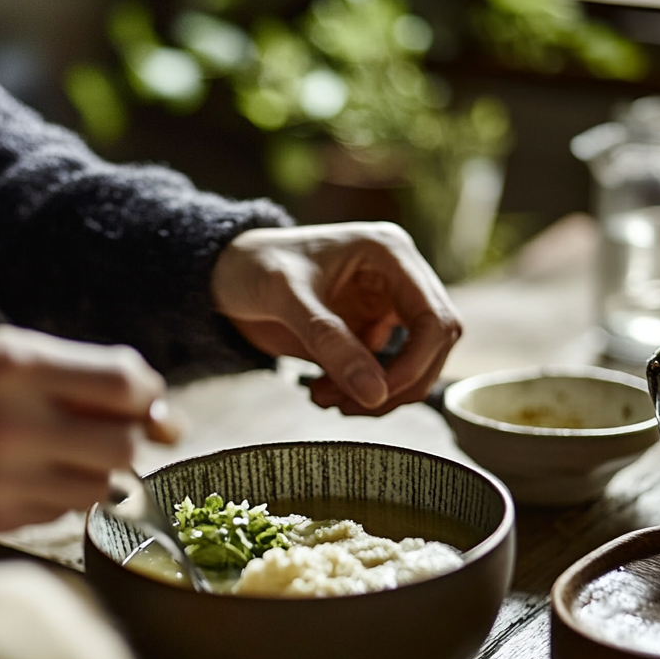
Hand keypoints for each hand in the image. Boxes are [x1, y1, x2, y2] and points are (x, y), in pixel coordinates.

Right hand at [0, 326, 180, 533]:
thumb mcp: (0, 351)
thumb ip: (80, 371)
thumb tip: (156, 406)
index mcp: (15, 365)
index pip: (125, 384)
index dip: (148, 392)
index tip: (142, 397)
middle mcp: (12, 423)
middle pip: (126, 444)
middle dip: (133, 436)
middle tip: (113, 428)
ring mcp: (2, 478)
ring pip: (104, 486)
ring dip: (100, 468)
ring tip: (65, 450)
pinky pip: (66, 511)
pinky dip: (65, 493)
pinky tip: (31, 474)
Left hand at [211, 222, 460, 415]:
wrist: (224, 276)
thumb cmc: (253, 269)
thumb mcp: (286, 300)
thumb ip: (330, 343)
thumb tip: (375, 394)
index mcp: (389, 252)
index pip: (435, 318)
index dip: (416, 364)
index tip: (375, 395)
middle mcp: (397, 278)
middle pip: (433, 346)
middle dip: (395, 385)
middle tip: (345, 406)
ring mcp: (385, 306)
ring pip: (413, 365)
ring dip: (376, 395)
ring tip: (323, 399)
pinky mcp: (368, 330)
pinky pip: (383, 373)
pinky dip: (360, 393)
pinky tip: (322, 392)